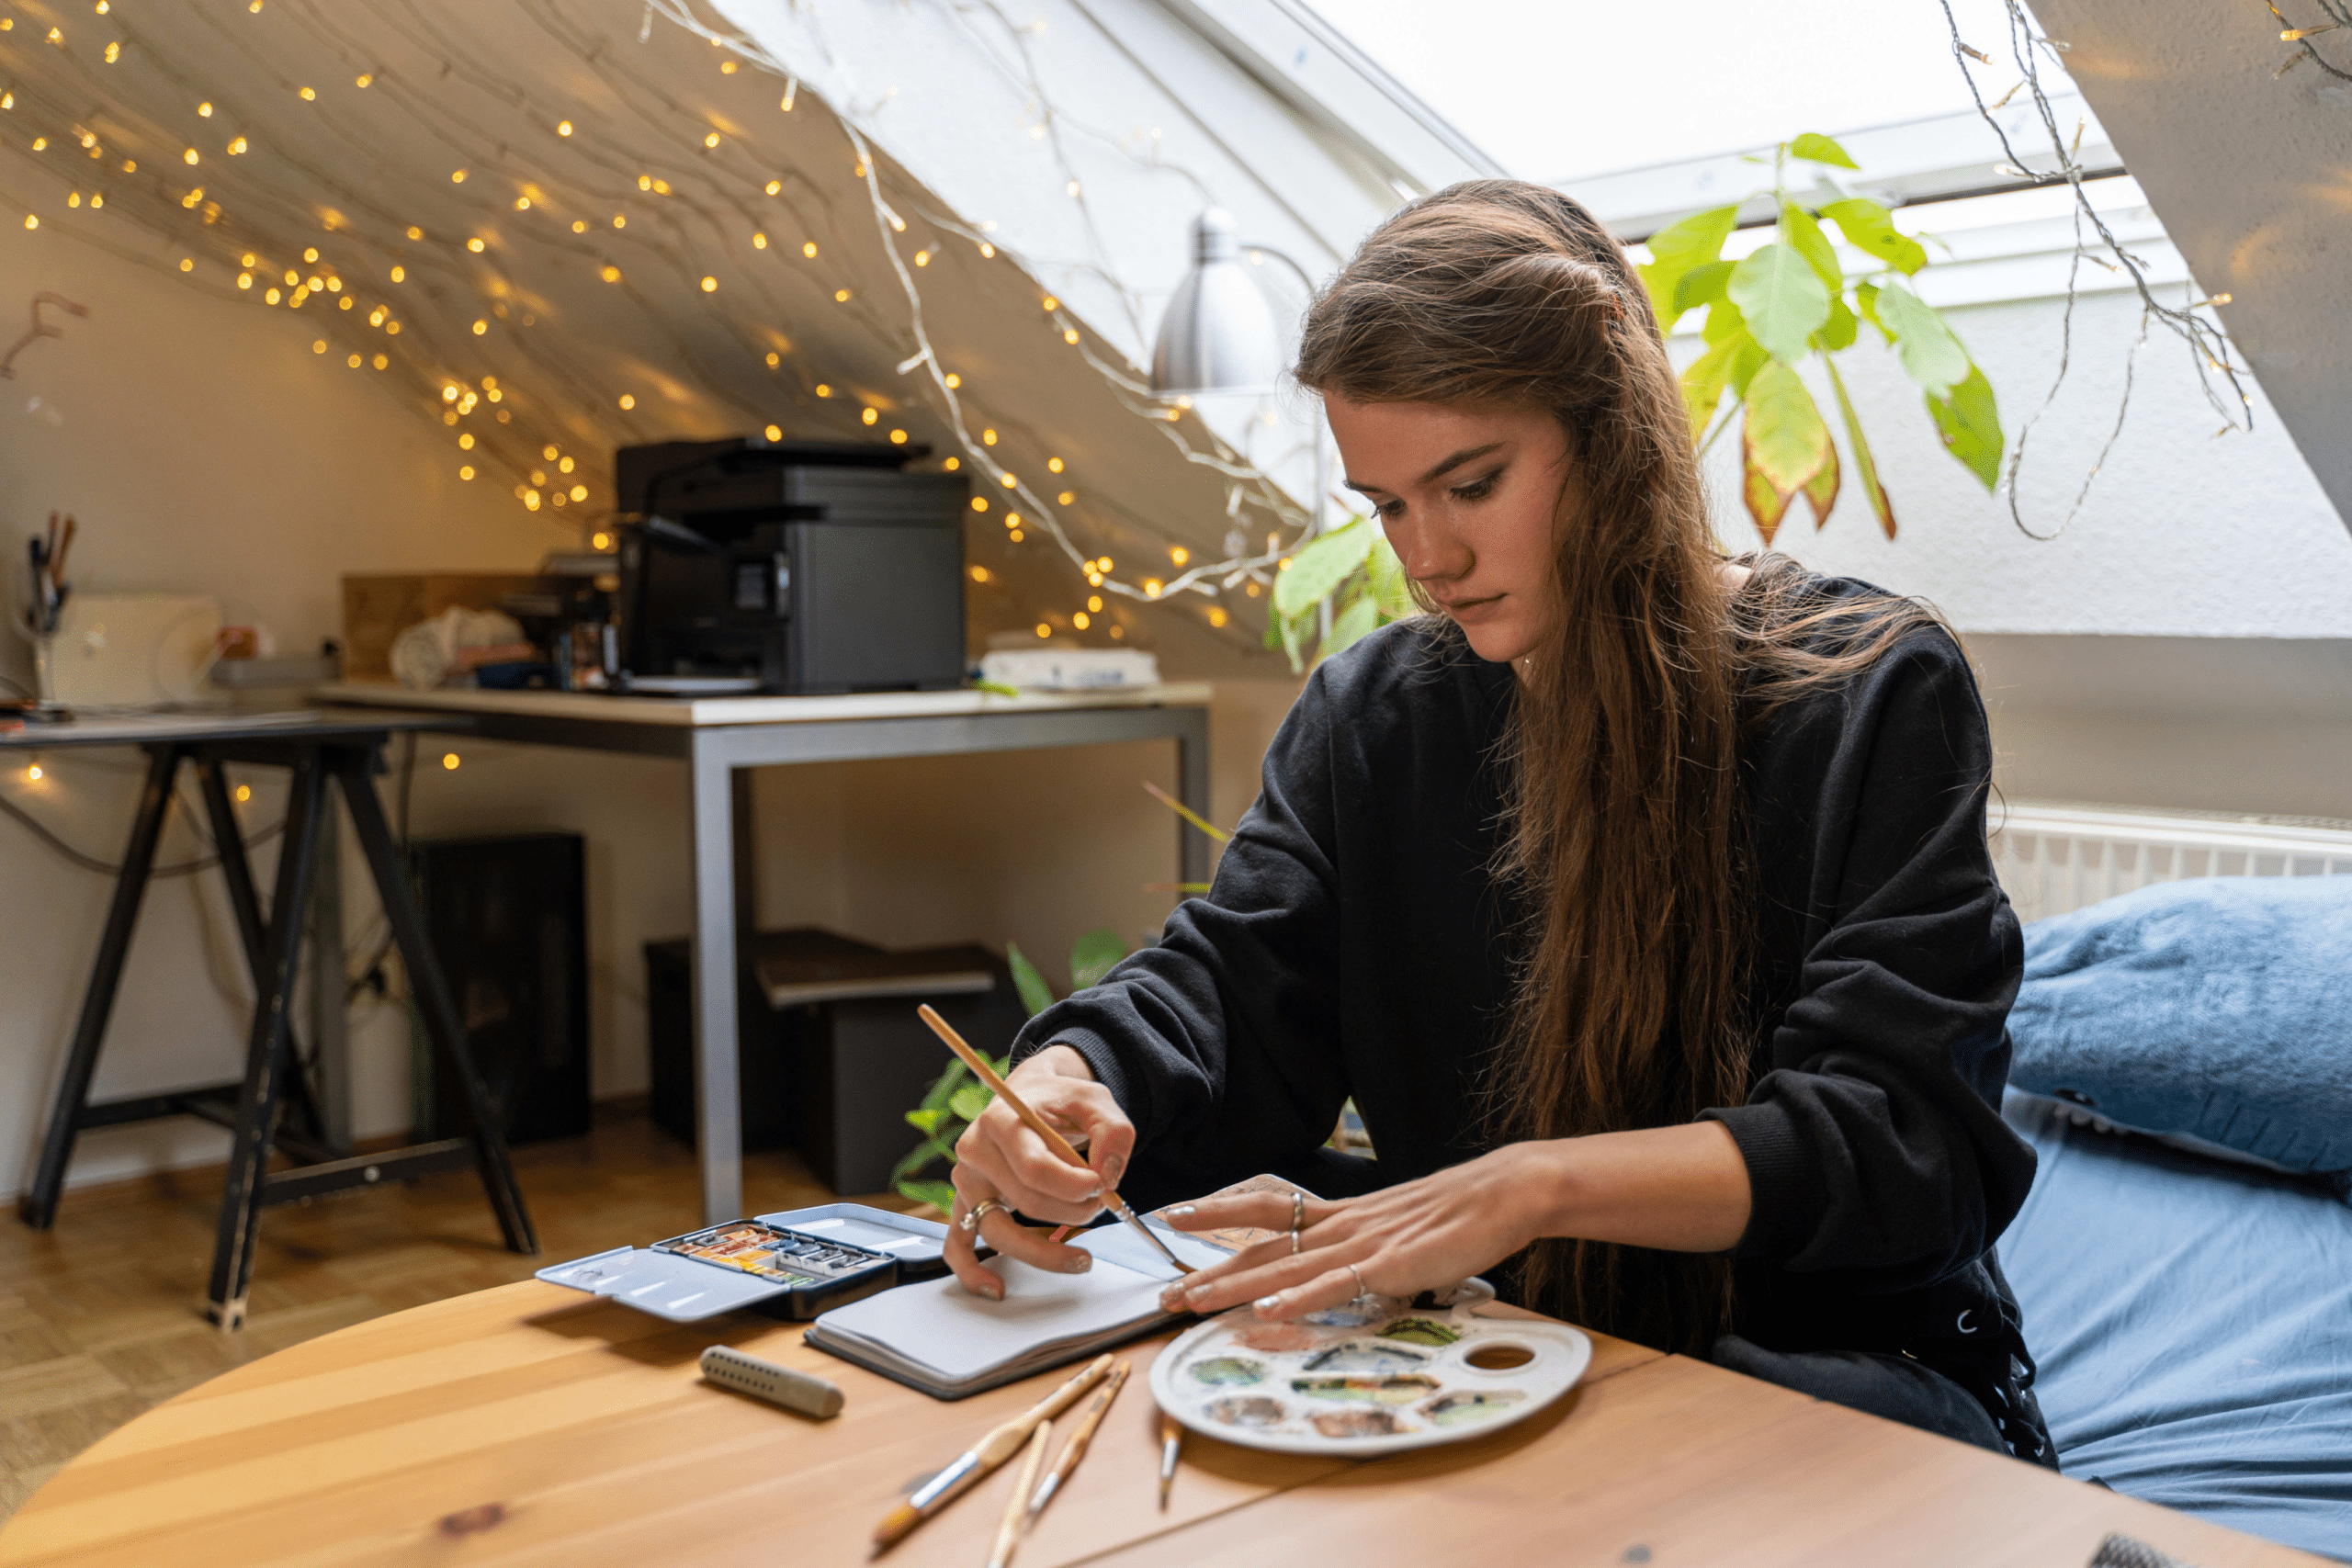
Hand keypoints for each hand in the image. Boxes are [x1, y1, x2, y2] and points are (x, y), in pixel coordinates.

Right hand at [942, 1045, 1136, 1300]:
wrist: (1031, 1097)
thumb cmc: (1060, 1101)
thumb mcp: (1095, 1100)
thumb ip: (1112, 1131)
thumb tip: (1106, 1175)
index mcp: (1002, 1120)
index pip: (1034, 1168)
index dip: (1073, 1186)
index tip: (1102, 1187)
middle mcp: (975, 1151)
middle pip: (1024, 1201)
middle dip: (1072, 1212)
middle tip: (1101, 1205)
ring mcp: (967, 1181)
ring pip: (997, 1231)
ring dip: (1043, 1251)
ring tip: (1082, 1259)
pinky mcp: (965, 1204)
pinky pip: (958, 1245)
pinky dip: (972, 1271)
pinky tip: (996, 1288)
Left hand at [1154, 1145, 1550, 1320]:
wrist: (1503, 1192)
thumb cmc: (1457, 1214)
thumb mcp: (1397, 1228)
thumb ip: (1365, 1248)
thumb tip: (1343, 1268)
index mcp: (1342, 1214)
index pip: (1266, 1208)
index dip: (1217, 1211)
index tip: (1173, 1217)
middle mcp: (1341, 1225)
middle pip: (1260, 1244)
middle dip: (1207, 1268)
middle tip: (1163, 1291)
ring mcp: (1361, 1244)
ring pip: (1283, 1265)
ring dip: (1232, 1286)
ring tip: (1190, 1301)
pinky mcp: (1388, 1266)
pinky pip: (1333, 1285)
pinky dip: (1298, 1298)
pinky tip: (1268, 1310)